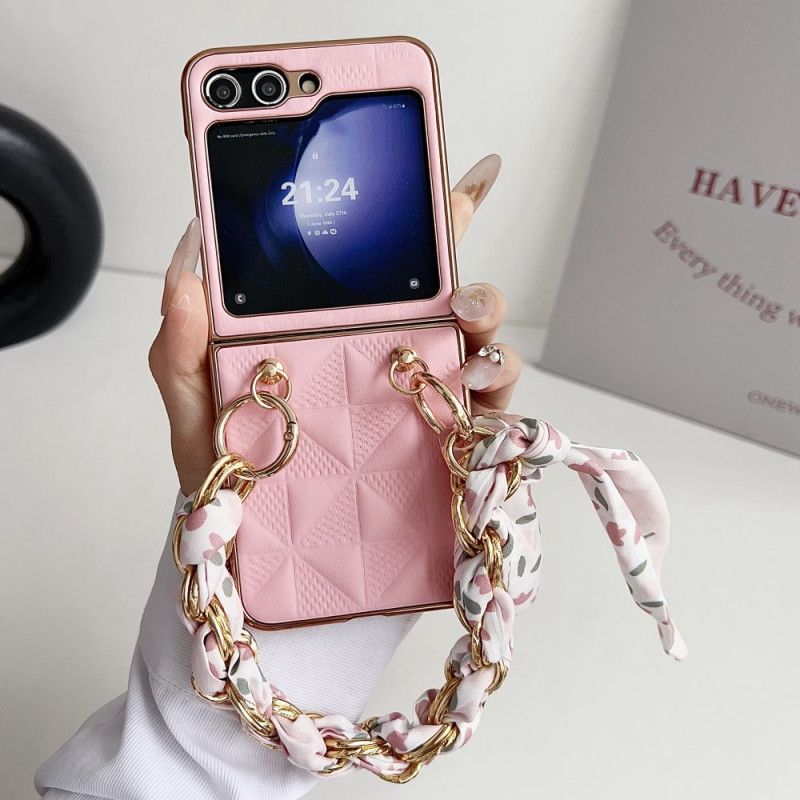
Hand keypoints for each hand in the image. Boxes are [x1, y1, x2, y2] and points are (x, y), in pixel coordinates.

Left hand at [150, 154, 520, 492]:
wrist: (253, 551)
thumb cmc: (233, 473)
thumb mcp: (196, 404)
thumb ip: (181, 342)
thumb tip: (189, 260)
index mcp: (343, 333)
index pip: (387, 264)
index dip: (420, 215)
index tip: (440, 171)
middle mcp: (394, 360)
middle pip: (451, 299)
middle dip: (468, 274)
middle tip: (452, 265)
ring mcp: (425, 403)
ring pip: (482, 347)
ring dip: (489, 324)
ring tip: (466, 326)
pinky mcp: (449, 452)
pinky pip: (492, 415)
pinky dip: (498, 391)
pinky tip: (477, 385)